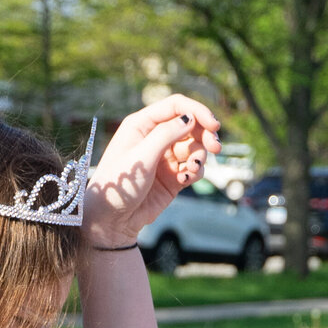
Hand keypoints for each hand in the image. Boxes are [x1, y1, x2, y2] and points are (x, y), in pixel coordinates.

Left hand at [82, 96, 219, 249]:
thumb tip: (190, 118)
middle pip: (190, 125)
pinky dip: (195, 172)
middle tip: (215, 148)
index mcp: (142, 124)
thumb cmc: (119, 184)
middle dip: (205, 135)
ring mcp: (165, 157)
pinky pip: (194, 168)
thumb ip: (166, 134)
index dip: (197, 112)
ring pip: (195, 147)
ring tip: (192, 171)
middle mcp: (155, 137)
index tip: (213, 125)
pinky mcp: (173, 177)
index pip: (176, 106)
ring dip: (200, 157)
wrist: (112, 221)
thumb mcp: (142, 156)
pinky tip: (184, 181)